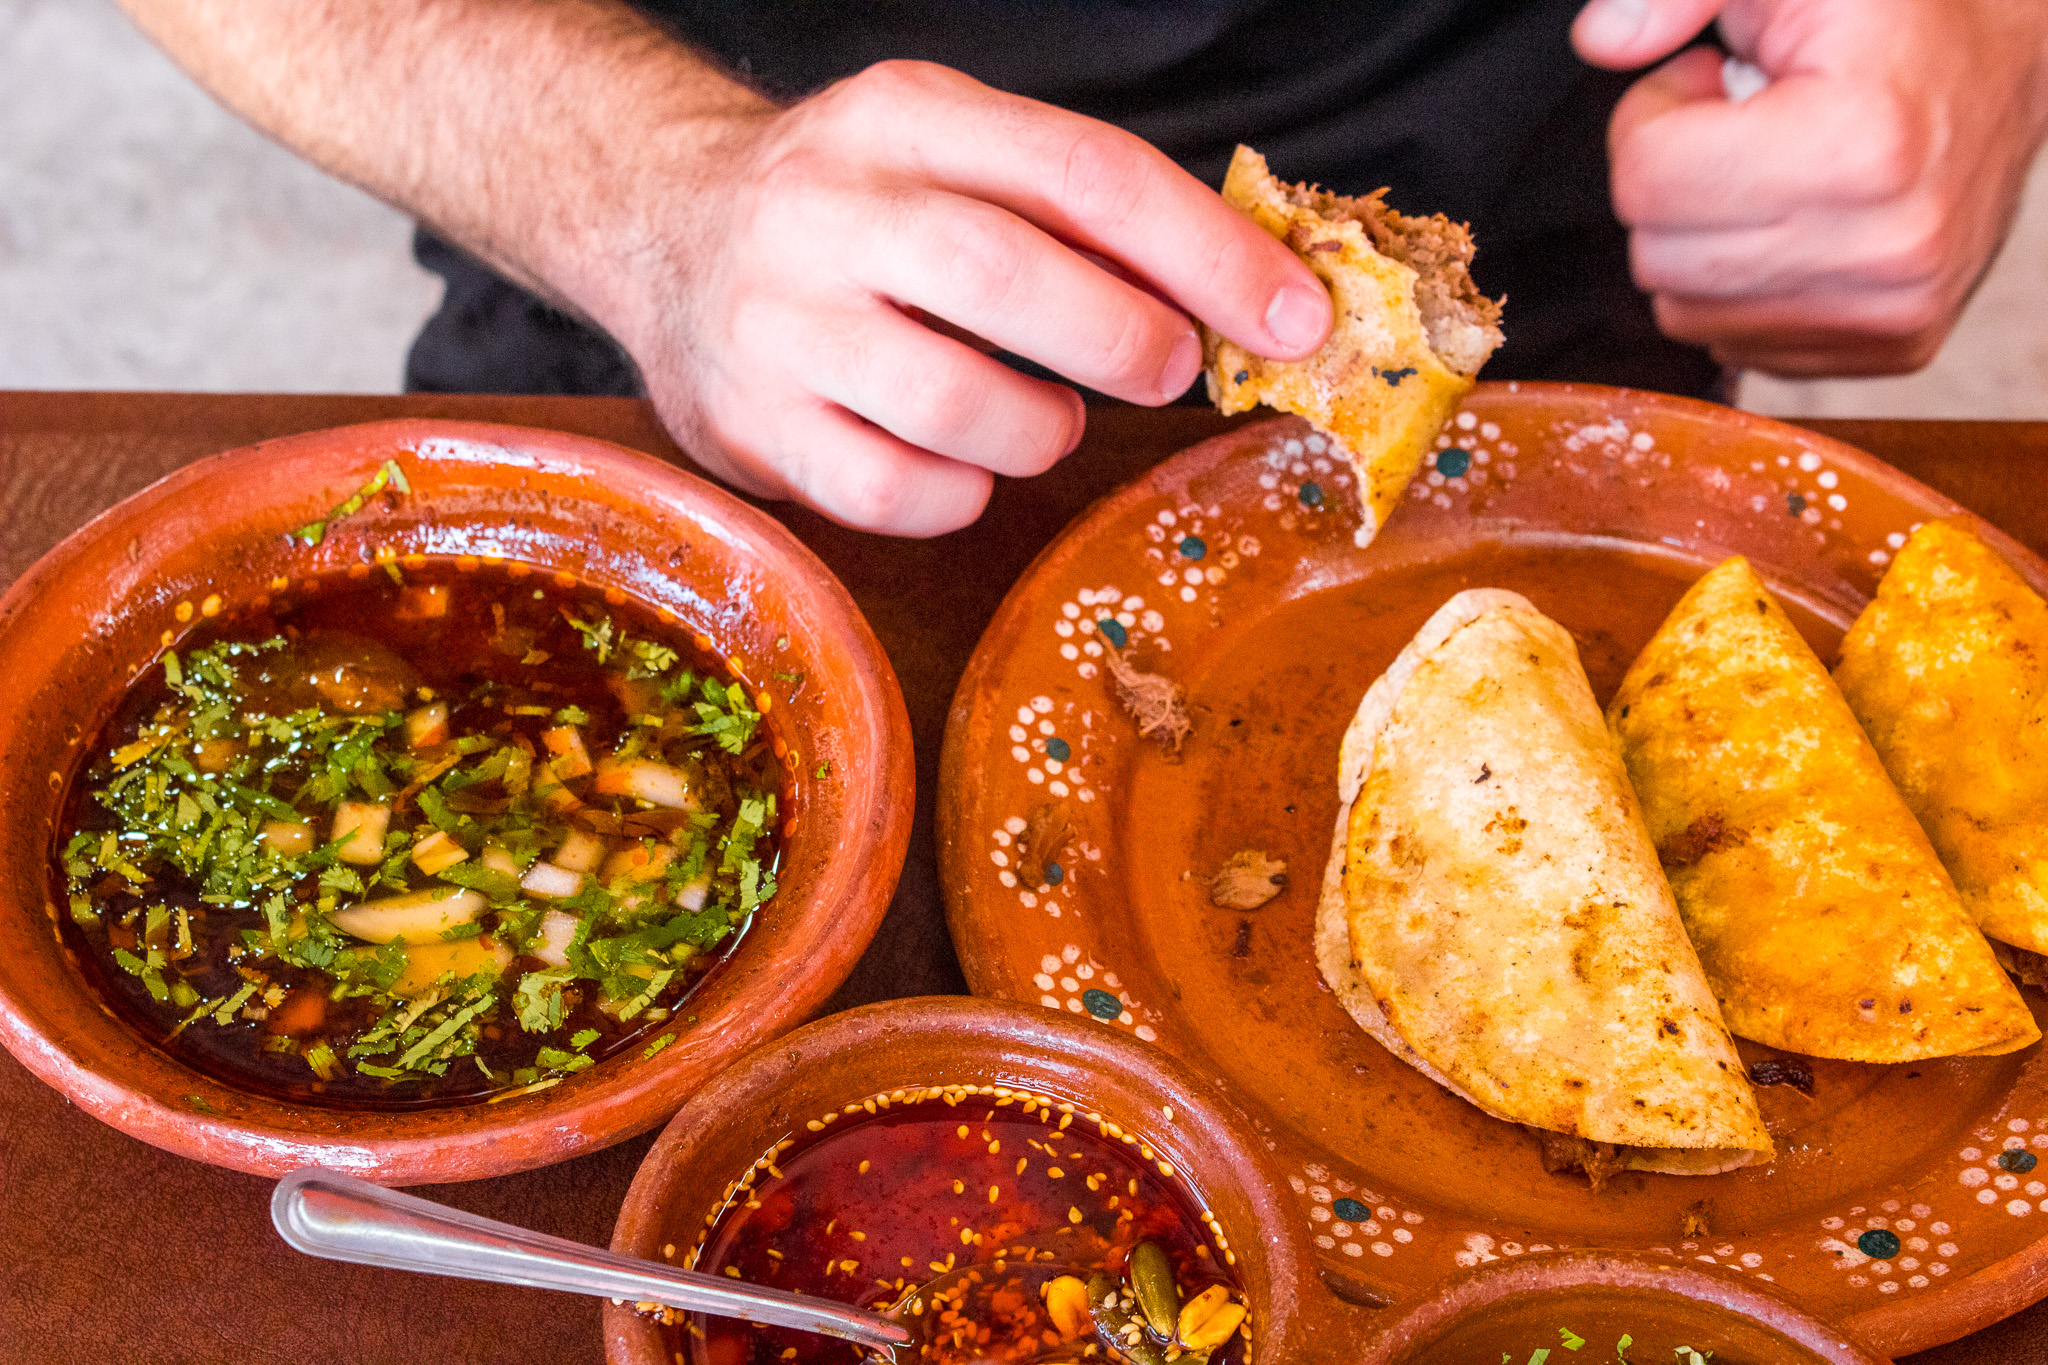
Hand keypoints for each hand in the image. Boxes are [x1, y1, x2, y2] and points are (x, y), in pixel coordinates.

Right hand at [590, 61, 1330, 534]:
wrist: (658, 222)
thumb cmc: (856, 204)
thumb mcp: (953, 151)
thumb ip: (1079, 210)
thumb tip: (1252, 299)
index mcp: (906, 117)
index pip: (1085, 174)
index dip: (1209, 253)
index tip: (1295, 319)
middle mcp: (828, 209)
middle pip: (1011, 276)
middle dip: (1127, 340)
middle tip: (1168, 369)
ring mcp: (777, 323)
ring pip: (956, 403)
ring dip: (1041, 428)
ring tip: (1045, 414)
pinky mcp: (750, 427)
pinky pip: (896, 493)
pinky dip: (962, 492)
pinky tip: (962, 461)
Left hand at [1573, 0, 2047, 375]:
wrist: (2003, 61)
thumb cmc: (1890, 14)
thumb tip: (1600, 38)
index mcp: (1859, 146)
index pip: (1646, 182)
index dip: (1651, 119)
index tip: (1704, 84)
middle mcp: (1889, 246)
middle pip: (1658, 258)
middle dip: (1674, 187)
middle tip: (1736, 130)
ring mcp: (1898, 307)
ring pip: (1688, 314)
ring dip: (1704, 243)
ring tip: (1768, 173)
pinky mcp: (1896, 343)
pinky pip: (1741, 347)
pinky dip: (1744, 291)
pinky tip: (1795, 224)